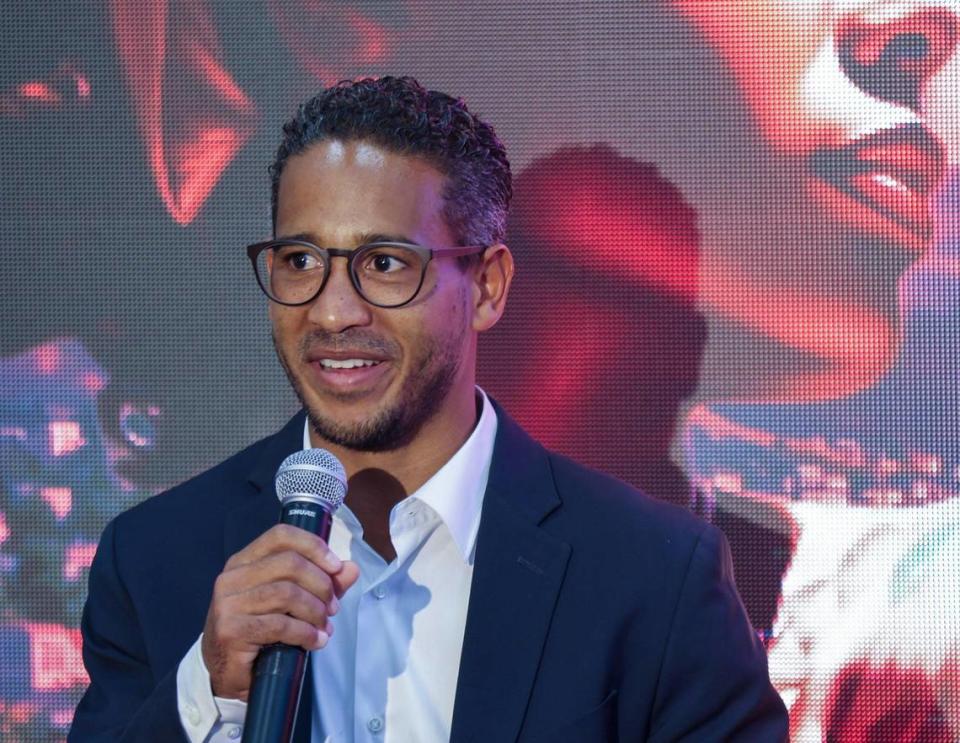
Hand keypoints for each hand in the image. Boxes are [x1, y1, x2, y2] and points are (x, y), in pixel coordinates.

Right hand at [201, 523, 359, 700]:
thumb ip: (320, 583)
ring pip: (287, 593)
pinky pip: (280, 624)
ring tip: (324, 626)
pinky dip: (305, 633)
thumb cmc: (259, 634)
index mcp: (244, 562)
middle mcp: (232, 578)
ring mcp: (228, 604)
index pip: (281, 536)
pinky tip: (315, 642)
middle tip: (333, 607)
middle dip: (321, 585)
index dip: (313, 546)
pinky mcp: (231, 630)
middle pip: (289, 563)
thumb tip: (351, 569)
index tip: (335, 566)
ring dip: (315, 611)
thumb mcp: (291, 604)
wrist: (226, 675)